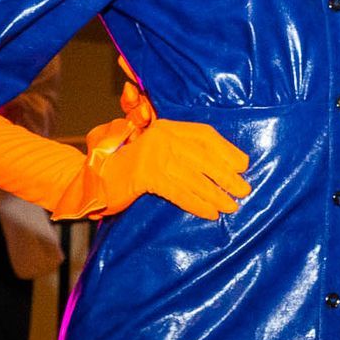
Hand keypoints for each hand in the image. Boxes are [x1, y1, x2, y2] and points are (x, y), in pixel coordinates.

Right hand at [94, 79, 252, 220]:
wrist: (95, 178)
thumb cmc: (131, 166)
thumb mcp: (157, 150)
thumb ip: (181, 150)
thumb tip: (221, 165)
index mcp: (168, 127)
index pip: (205, 135)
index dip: (226, 150)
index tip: (243, 165)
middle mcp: (161, 137)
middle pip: (203, 156)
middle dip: (226, 175)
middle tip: (244, 190)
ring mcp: (152, 155)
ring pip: (193, 177)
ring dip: (215, 194)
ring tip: (231, 206)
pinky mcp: (143, 176)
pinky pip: (177, 192)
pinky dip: (195, 203)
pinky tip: (210, 213)